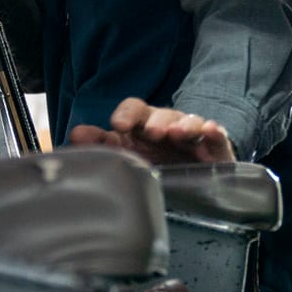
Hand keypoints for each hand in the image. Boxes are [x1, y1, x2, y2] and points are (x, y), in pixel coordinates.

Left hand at [67, 97, 236, 164]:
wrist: (193, 180)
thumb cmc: (156, 164)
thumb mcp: (128, 156)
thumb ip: (102, 146)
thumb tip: (75, 135)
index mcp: (142, 127)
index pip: (133, 111)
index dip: (126, 114)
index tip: (118, 125)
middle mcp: (166, 126)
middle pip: (161, 115)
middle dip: (156, 121)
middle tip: (152, 132)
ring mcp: (191, 136)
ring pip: (187, 123)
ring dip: (183, 125)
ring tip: (177, 134)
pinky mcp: (214, 147)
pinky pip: (215, 136)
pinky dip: (212, 131)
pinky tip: (210, 131)